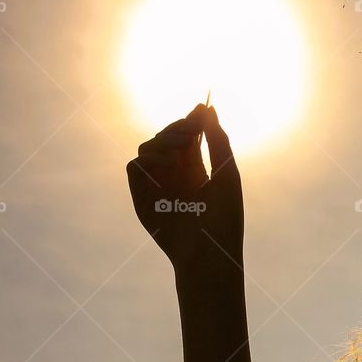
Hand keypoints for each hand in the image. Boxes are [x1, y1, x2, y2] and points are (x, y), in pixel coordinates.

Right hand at [126, 103, 242, 270]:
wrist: (209, 254)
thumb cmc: (224, 219)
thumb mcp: (226, 173)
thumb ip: (217, 140)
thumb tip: (207, 107)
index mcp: (196, 169)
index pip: (187, 136)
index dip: (191, 120)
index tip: (200, 108)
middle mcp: (174, 175)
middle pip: (166, 136)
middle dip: (179, 127)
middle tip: (192, 130)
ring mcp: (157, 185)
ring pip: (148, 147)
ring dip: (164, 140)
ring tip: (182, 150)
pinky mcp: (142, 197)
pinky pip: (135, 166)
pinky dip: (150, 159)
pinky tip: (171, 165)